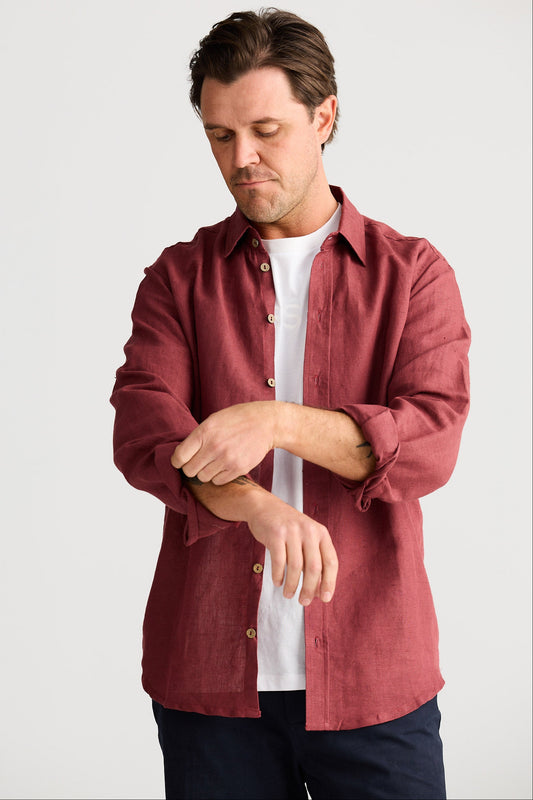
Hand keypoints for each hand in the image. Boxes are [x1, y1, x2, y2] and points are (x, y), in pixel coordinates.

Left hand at [171, 402, 277, 484]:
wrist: (266, 423)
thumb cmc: (237, 419)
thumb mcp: (213, 420)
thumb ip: (197, 436)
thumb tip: (181, 454)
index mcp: (204, 432)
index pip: (179, 457)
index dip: (177, 461)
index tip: (181, 460)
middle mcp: (214, 447)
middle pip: (189, 471)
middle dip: (191, 468)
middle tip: (198, 462)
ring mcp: (227, 459)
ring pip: (203, 478)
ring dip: (205, 473)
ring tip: (213, 463)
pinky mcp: (238, 469)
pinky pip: (218, 481)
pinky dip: (218, 477)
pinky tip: (223, 466)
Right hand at [246, 490, 338, 605]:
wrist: (263, 506)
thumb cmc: (287, 528)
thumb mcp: (305, 538)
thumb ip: (313, 560)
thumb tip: (319, 591)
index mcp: (321, 533)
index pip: (331, 562)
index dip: (330, 582)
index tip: (325, 599)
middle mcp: (309, 531)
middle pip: (314, 568)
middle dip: (310, 589)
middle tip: (304, 602)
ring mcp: (292, 531)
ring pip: (296, 567)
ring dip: (292, 585)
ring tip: (289, 594)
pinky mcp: (275, 534)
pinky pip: (279, 561)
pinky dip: (278, 576)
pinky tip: (278, 582)